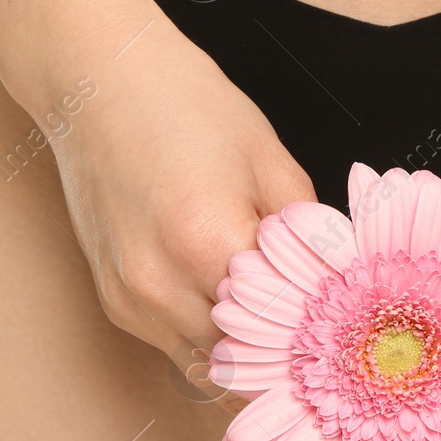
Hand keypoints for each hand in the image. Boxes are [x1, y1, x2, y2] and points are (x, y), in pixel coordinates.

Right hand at [41, 19, 315, 389]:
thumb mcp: (271, 160)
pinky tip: (222, 287)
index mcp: (207, 243)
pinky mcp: (114, 302)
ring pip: (207, 358)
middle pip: (244, 352)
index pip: (281, 323)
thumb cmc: (187, 108)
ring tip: (270, 304)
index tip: (342, 319)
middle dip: (280, 339)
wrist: (98, 82)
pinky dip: (205, 327)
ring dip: (242, 342)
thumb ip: (309, 233)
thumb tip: (338, 278)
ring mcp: (131, 299)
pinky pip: (174, 340)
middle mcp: (161, 283)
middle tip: (315, 321)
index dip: (316, 323)